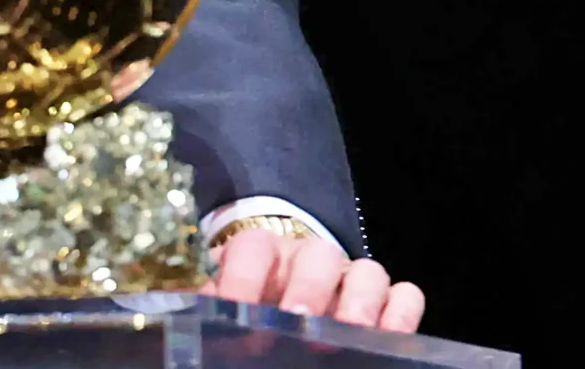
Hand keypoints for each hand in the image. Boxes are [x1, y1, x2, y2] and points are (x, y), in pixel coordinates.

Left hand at [206, 227, 424, 331]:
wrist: (284, 302)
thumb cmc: (249, 311)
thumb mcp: (223, 310)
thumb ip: (206, 315)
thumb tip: (179, 333)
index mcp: (262, 256)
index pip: (252, 247)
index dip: (243, 278)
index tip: (239, 313)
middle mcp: (310, 259)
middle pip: (317, 254)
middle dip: (309, 288)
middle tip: (300, 322)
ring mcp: (352, 278)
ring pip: (368, 270)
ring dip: (361, 301)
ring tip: (351, 331)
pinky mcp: (388, 301)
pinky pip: (405, 294)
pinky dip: (401, 314)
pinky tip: (389, 337)